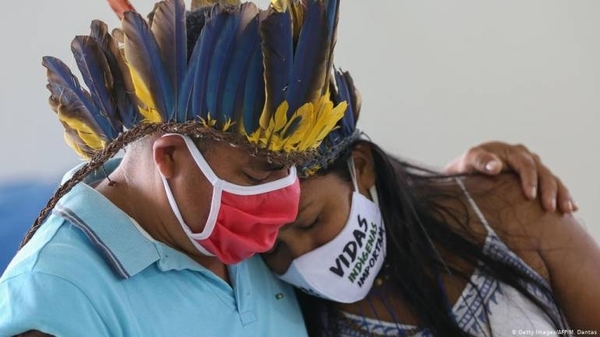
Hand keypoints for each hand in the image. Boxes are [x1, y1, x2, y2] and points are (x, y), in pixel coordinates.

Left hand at [444, 141, 575, 212]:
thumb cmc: (467, 167)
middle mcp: (525, 157)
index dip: (530, 179)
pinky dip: (562, 196)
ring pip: (552, 179)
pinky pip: (553, 185)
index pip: (525, 164)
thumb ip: (480, 162)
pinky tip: (571, 209)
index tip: (529, 196)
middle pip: (543, 172)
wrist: (468, 172)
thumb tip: (495, 166)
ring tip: (566, 210)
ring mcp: (532, 167)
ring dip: (561, 194)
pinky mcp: (535, 178)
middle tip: (549, 208)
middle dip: (549, 190)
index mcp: (510, 151)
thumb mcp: (469, 161)